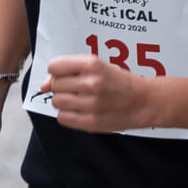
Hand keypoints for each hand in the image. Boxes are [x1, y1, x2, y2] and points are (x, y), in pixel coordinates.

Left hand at [38, 50, 160, 132]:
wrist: (144, 102)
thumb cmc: (120, 83)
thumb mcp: (98, 67)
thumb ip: (69, 71)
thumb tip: (42, 85)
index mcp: (92, 65)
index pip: (54, 66)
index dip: (57, 71)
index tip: (66, 74)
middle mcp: (90, 83)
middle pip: (54, 85)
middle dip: (62, 87)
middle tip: (78, 89)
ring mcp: (90, 104)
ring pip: (57, 102)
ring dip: (64, 101)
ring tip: (80, 100)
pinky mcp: (91, 122)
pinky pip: (63, 118)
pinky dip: (68, 115)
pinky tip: (81, 111)